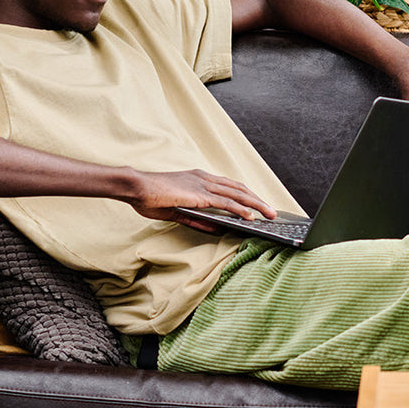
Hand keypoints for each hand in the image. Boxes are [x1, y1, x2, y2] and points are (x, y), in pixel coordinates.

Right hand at [130, 170, 276, 232]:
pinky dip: (240, 209)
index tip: (258, 204)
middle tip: (272, 211)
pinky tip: (251, 217)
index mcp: (199, 180)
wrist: (136, 187)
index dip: (246, 195)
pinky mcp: (199, 195)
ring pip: (237, 194)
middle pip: (239, 189)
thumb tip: (216, 228)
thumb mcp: (177, 211)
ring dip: (256, 205)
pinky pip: (225, 202)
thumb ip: (197, 219)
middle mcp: (204, 179)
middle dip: (258, 200)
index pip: (230, 186)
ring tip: (269, 215)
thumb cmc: (151, 197)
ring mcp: (203, 185)